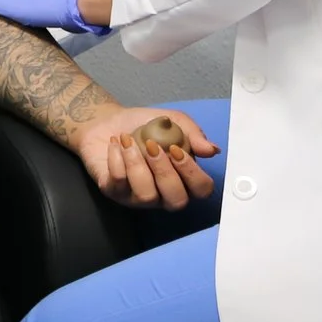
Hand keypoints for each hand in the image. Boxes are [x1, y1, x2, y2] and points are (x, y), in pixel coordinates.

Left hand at [72, 104, 220, 210]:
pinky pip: (118, 184)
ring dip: (137, 164)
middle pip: (176, 201)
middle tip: (151, 145)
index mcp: (183, 179)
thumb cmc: (144, 125)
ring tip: (128, 140)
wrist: (108, 121)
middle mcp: (163, 194)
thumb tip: (212, 150)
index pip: (201, 190)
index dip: (192, 173)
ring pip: (146, 196)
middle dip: (165, 171)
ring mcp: (137, 197)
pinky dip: (117, 159)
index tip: (176, 148)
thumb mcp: (174, 121)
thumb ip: (194, 134)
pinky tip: (116, 143)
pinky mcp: (113, 192)